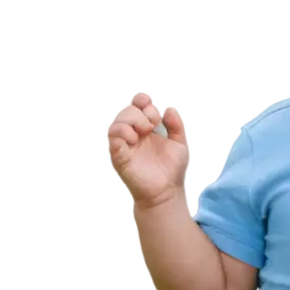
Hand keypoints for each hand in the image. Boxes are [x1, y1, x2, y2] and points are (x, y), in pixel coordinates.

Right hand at [99, 90, 187, 206]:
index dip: (139, 98)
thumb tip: (170, 109)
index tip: (149, 101)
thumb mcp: (178, 145)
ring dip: (128, 120)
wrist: (165, 192)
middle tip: (152, 124)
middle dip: (138, 111)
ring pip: (113, 121)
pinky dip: (120, 133)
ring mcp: (122, 144)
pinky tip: (133, 138)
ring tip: (144, 130)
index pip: (134, 104)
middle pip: (123, 109)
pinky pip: (110, 139)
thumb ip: (176, 126)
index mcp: (143, 127)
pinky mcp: (117, 156)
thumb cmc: (168, 169)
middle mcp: (130, 133)